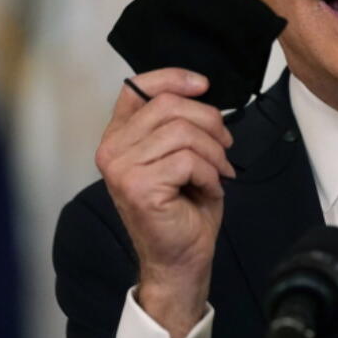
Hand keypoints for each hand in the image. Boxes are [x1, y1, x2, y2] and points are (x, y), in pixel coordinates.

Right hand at [94, 68, 235, 337]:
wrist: (181, 259)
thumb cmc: (183, 208)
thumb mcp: (180, 155)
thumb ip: (177, 123)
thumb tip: (201, 91)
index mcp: (119, 137)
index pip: (136, 88)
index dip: (173, 78)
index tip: (204, 85)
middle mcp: (111, 149)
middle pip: (168, 106)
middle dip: (210, 122)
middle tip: (225, 147)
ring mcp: (121, 169)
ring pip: (182, 132)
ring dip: (214, 152)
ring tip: (219, 172)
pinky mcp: (139, 187)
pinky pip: (188, 160)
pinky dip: (210, 173)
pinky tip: (209, 189)